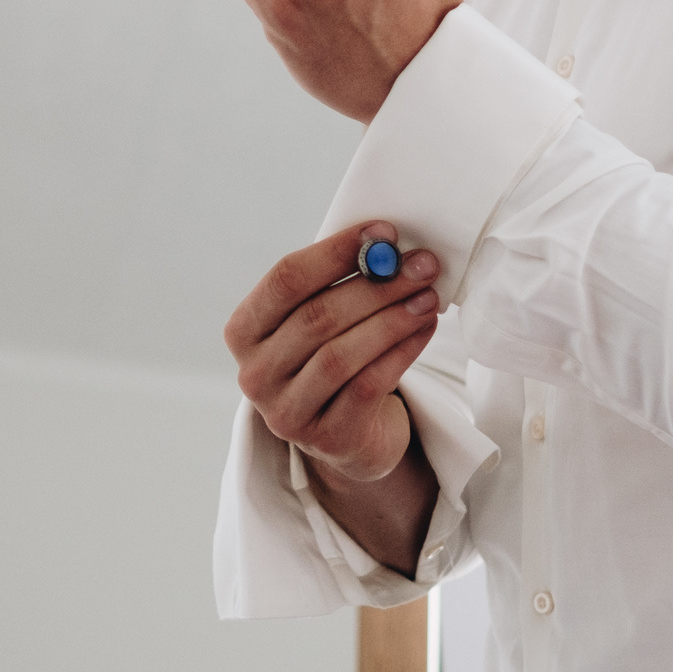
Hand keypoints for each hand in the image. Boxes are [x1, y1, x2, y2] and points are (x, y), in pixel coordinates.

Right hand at [226, 222, 442, 482]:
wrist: (348, 435)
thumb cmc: (333, 357)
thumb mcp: (321, 320)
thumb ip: (338, 283)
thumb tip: (386, 244)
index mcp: (244, 332)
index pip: (285, 280)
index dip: (336, 252)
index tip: (384, 232)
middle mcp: (255, 375)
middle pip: (318, 316)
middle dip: (377, 284)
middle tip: (422, 264)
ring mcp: (286, 413)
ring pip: (342, 354)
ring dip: (392, 319)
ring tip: (428, 296)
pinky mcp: (327, 439)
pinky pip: (368, 386)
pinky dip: (401, 352)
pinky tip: (424, 329)